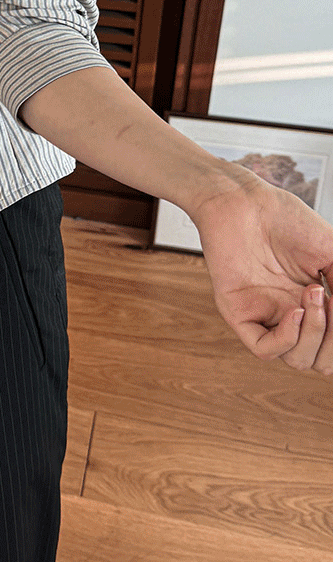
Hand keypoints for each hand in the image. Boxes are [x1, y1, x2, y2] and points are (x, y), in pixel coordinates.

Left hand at [191, 171, 332, 374]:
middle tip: (332, 301)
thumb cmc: (285, 219)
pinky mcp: (238, 312)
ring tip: (312, 294)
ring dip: (315, 334)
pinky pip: (264, 349)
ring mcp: (265, 315)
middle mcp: (290, 315)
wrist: (244, 200)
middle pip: (320, 361)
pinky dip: (287, 339)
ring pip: (297, 359)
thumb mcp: (332, 253)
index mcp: (313, 304)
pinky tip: (295, 311)